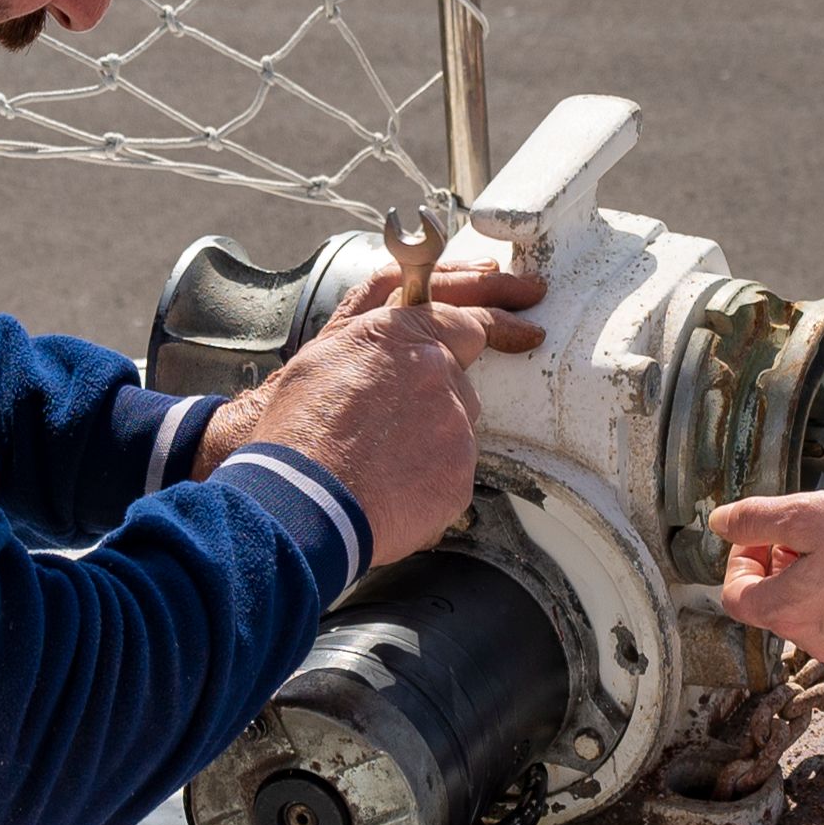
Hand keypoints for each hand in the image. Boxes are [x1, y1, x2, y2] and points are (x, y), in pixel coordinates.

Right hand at [200, 242, 542, 476]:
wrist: (300, 503)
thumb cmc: (297, 431)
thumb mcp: (322, 356)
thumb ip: (374, 339)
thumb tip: (391, 343)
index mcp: (401, 334)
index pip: (466, 321)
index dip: (497, 321)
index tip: (526, 326)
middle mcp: (437, 373)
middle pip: (456, 383)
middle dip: (431, 402)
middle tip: (389, 431)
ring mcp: (454, 426)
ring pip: (453, 430)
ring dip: (425, 442)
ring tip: (374, 465)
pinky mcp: (460, 476)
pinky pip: (451, 473)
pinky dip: (427, 481)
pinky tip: (388, 490)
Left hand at [707, 485, 823, 668]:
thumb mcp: (813, 514)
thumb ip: (759, 518)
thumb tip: (721, 522)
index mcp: (787, 610)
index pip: (735, 596)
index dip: (741, 560)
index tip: (766, 534)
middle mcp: (813, 640)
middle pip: (776, 604)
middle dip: (782, 565)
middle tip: (812, 533)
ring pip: (815, 613)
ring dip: (818, 580)